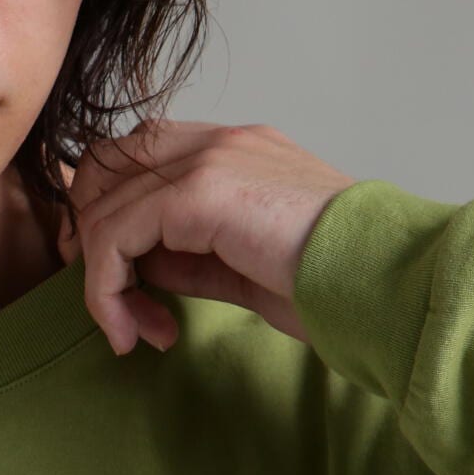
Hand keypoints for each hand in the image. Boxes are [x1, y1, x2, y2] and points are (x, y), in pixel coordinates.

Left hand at [55, 119, 357, 354]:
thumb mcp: (242, 267)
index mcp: (235, 150)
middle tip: (112, 305)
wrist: (383, 279)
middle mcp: (218, 142)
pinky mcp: (199, 191)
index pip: (139, 158)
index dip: (110, 216)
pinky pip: (116, 236)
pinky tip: (135, 331)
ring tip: (134, 332)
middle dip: (91, 239)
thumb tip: (137, 267)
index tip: (122, 287)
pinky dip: (108, 291)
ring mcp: (208, 158)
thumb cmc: (333, 283)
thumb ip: (188, 254)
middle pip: (105, 166)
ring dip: (103, 282)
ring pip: (104, 205)